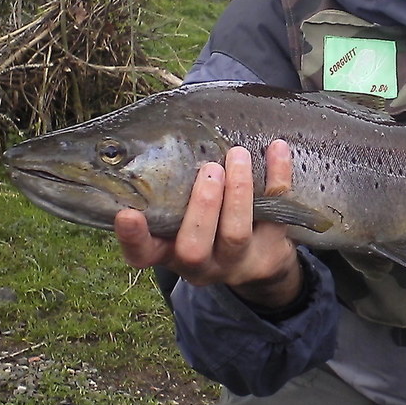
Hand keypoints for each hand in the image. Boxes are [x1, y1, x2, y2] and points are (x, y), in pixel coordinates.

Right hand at [114, 139, 302, 308]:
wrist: (259, 259)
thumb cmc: (207, 225)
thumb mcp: (181, 218)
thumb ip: (168, 193)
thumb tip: (145, 140)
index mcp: (169, 253)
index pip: (142, 254)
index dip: (133, 238)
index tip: (127, 214)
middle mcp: (200, 264)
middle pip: (194, 248)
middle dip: (201, 208)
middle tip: (209, 171)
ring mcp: (237, 260)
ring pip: (235, 234)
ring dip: (237, 191)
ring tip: (237, 155)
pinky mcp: (271, 246)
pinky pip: (278, 212)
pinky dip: (278, 175)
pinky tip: (277, 148)